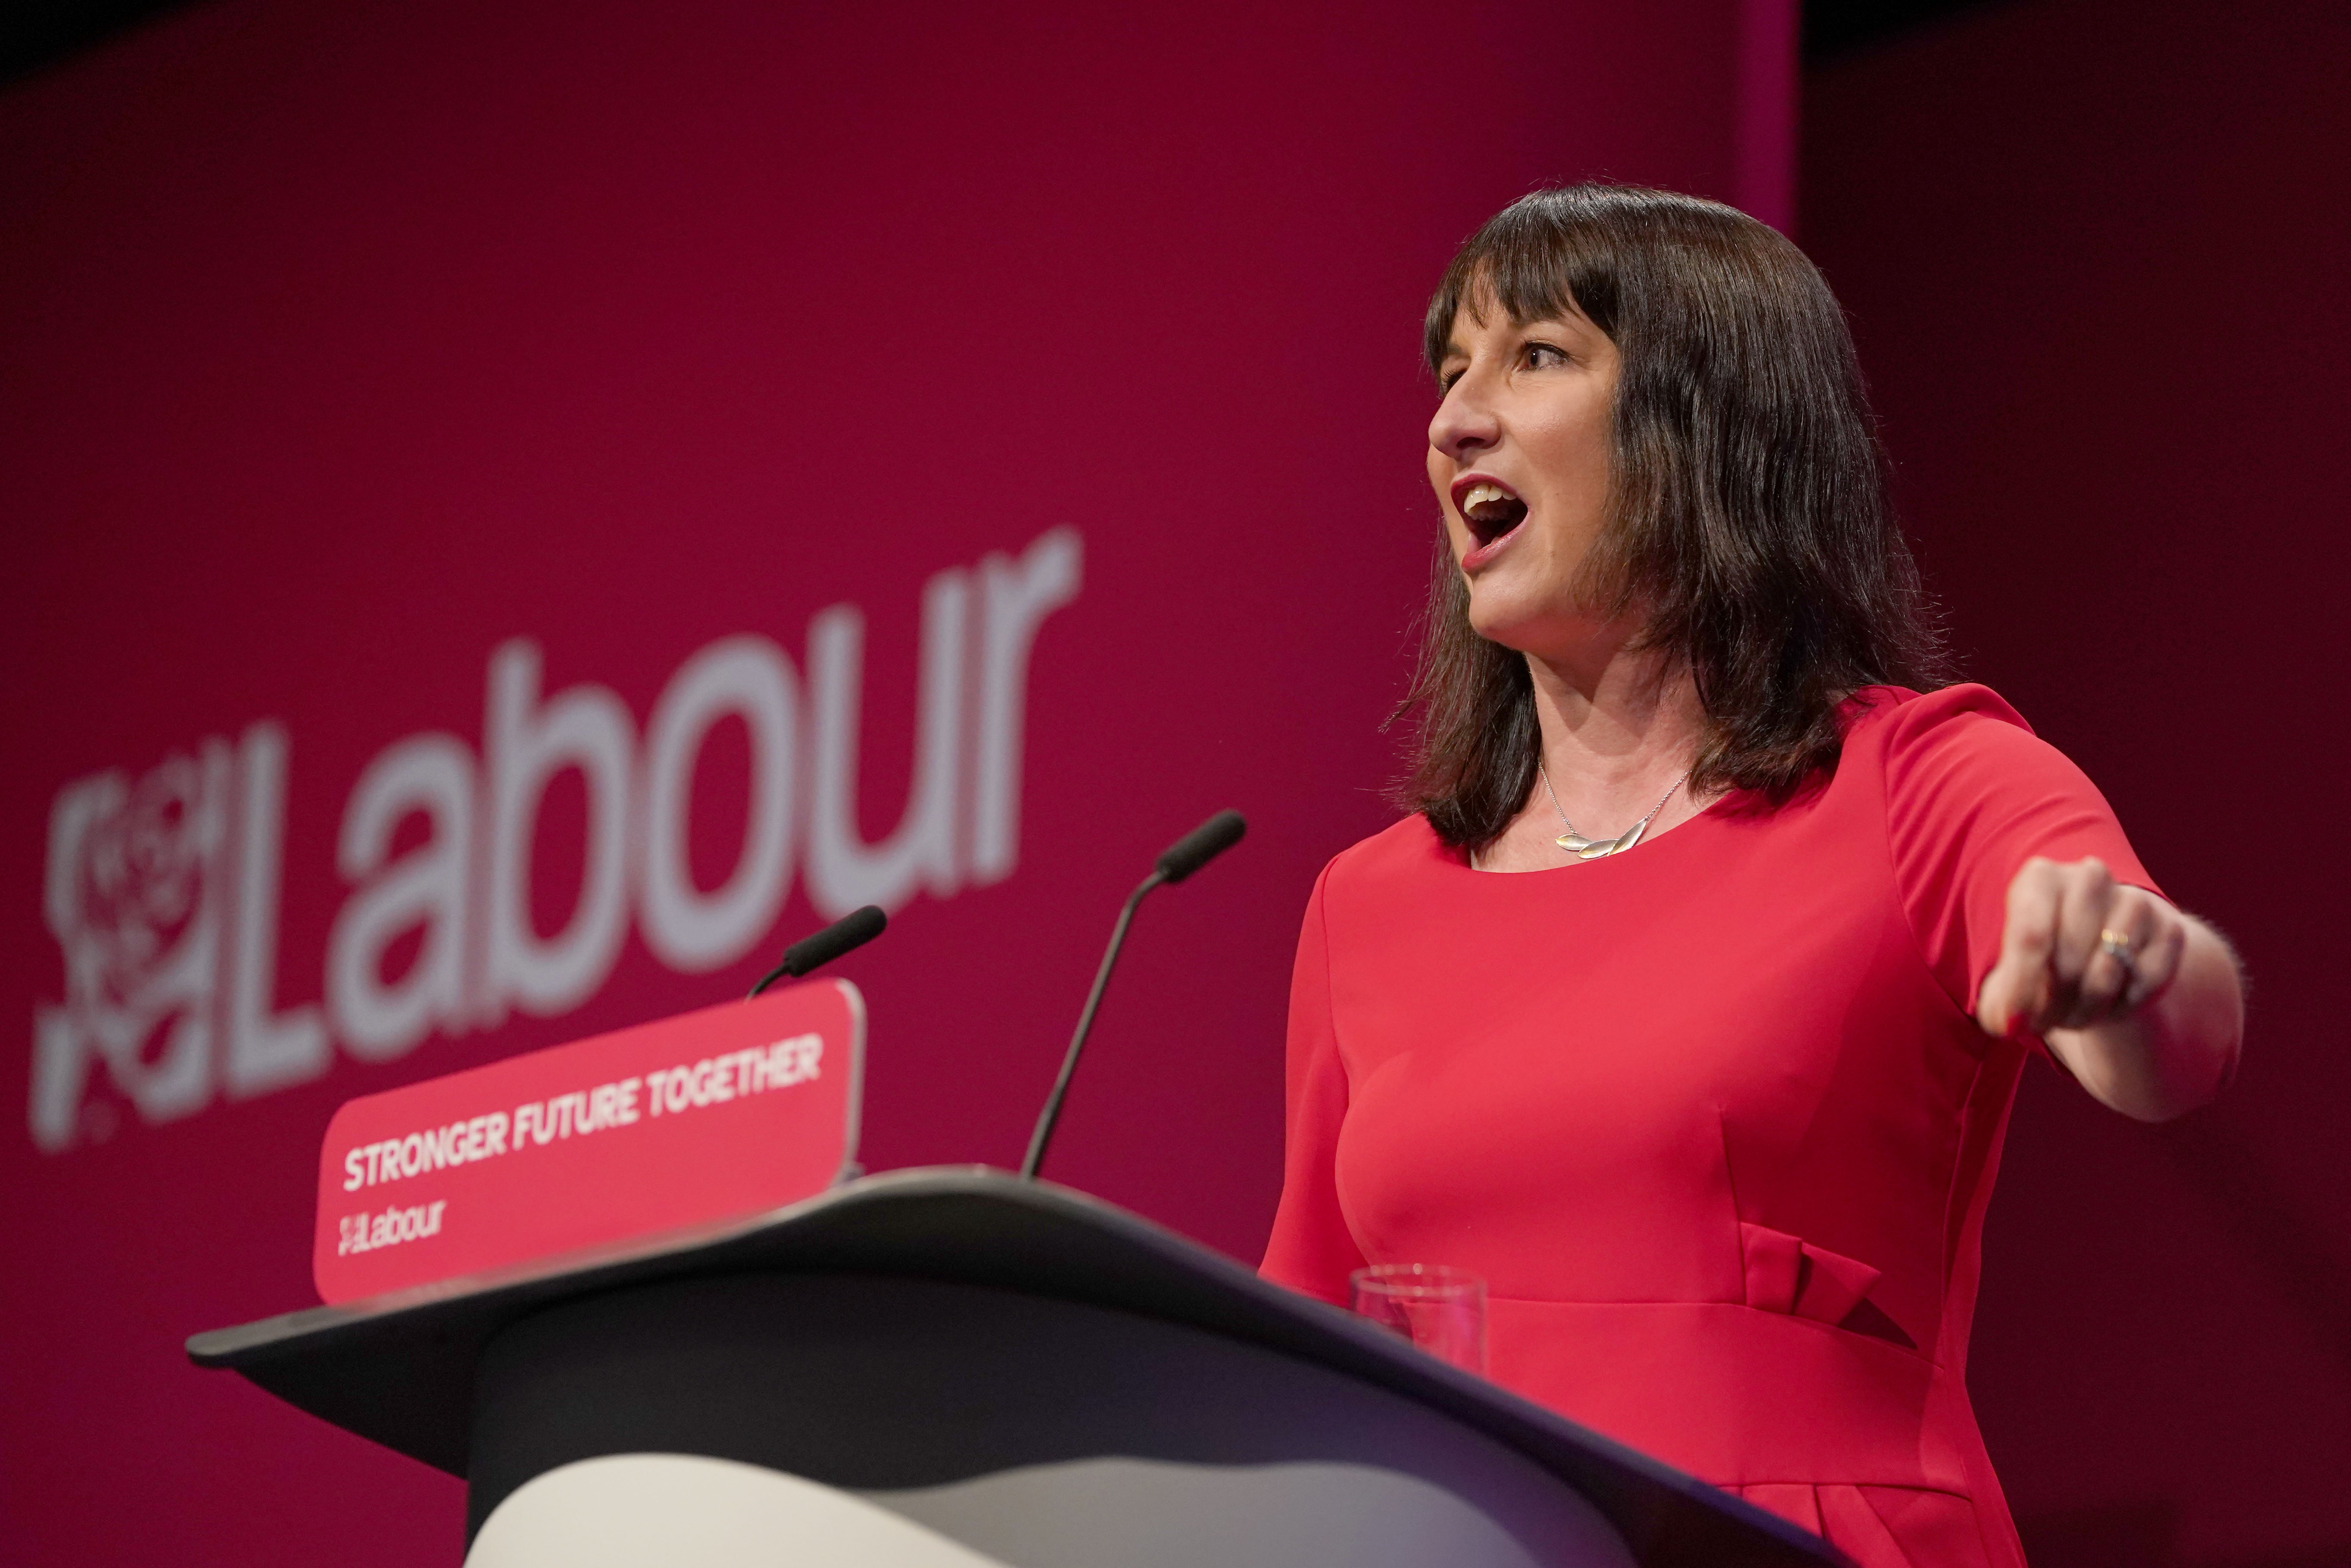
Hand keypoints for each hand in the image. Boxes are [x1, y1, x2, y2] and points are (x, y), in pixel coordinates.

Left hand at [1976, 857, 2185, 1037]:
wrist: (2099, 952)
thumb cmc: (2042, 963)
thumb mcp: (2010, 978)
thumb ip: (2001, 1001)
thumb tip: (2010, 1023)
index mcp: (2040, 879)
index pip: (2030, 936)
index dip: (2023, 987)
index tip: (2016, 1022)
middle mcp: (2089, 877)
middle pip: (2069, 959)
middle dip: (2054, 1002)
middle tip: (2044, 1022)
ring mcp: (2134, 901)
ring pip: (2109, 973)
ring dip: (2088, 1008)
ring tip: (2072, 1015)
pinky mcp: (2170, 929)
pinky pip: (2147, 982)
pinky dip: (2124, 1006)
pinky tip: (2109, 1004)